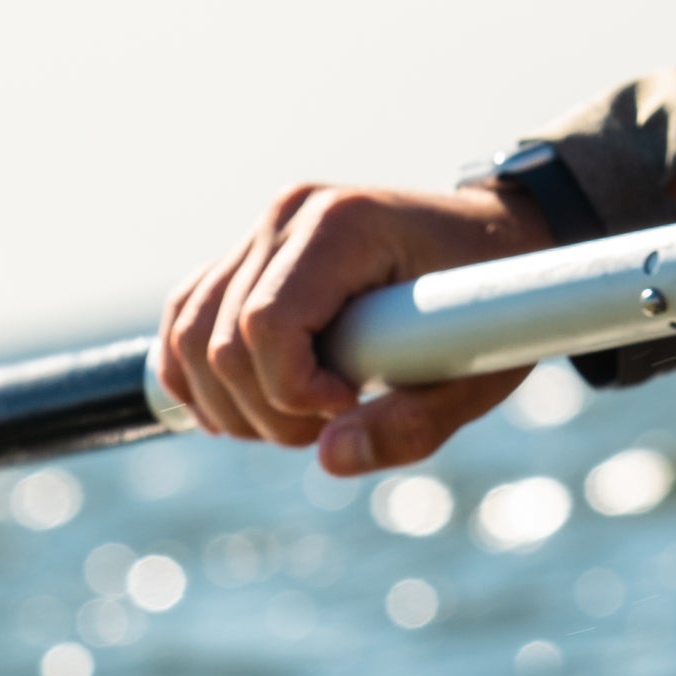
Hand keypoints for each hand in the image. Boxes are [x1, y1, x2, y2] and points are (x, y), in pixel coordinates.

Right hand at [160, 182, 547, 473]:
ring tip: (299, 417)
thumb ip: (408, 425)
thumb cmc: (489, 306)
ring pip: (187, 340)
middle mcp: (286, 216)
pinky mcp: (244, 256)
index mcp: (341, 226)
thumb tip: (329, 459)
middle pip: (219, 344)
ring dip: (231, 405)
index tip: (350, 402)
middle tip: (333, 420)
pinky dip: (198, 379)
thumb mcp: (475, 376)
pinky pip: (184, 322)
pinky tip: (245, 407)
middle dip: (267, 412)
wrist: (492, 242)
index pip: (265, 326)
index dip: (295, 392)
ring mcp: (259, 231)